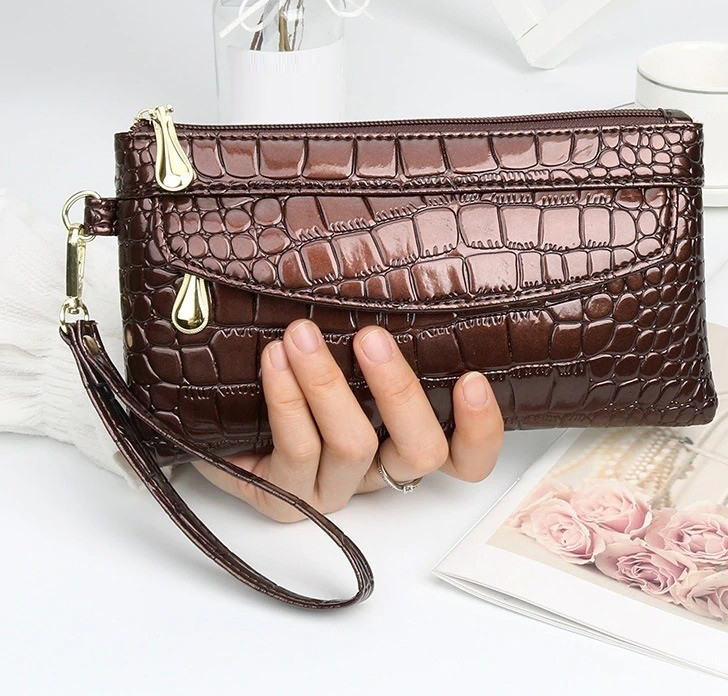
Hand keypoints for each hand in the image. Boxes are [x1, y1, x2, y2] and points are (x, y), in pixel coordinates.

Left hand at [195, 320, 503, 521]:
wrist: (218, 422)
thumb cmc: (293, 372)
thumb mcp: (339, 351)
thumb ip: (371, 331)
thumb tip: (387, 258)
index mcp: (402, 442)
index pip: (464, 457)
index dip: (480, 430)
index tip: (471, 379)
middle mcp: (376, 471)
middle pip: (420, 452)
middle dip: (399, 391)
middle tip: (372, 338)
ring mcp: (331, 489)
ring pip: (354, 446)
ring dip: (329, 385)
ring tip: (301, 335)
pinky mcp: (284, 498)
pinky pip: (297, 452)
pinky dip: (288, 400)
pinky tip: (274, 360)